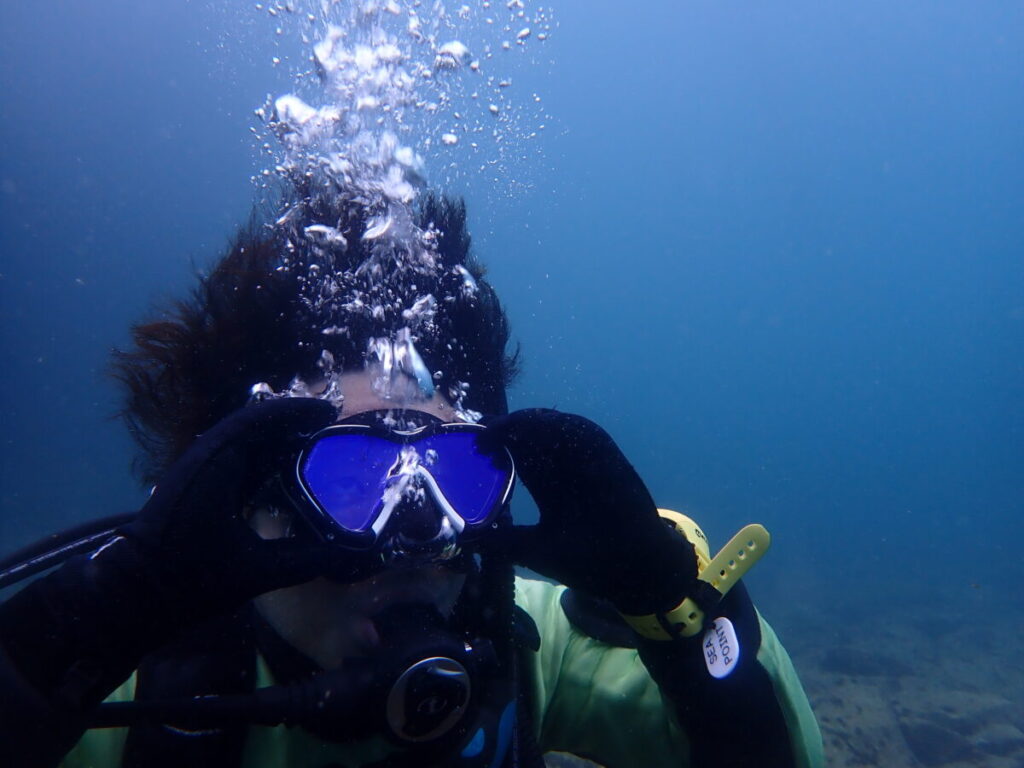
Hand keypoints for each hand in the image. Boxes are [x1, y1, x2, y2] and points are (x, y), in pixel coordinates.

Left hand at [121, 396, 338, 616]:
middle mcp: (206, 457)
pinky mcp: (197, 487)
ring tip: (318, 446)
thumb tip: (349, 555)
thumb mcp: (255, 572)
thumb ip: (305, 560)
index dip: (299, 411)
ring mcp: (199, 471)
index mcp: (218, 464)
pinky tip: (288, 473)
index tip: (332, 413)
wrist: (135, 595)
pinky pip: (237, 460)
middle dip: (295, 425)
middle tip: (333, 431)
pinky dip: (265, 459)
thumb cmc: (190, 579)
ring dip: (280, 441)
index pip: (262, 418)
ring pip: (246, 443)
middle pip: (256, 426)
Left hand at [484, 409, 696, 614]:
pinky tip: (530, 427)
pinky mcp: (606, 456)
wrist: (632, 569)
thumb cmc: (588, 561)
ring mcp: (586, 460)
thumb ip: (503, 542)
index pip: (519, 456)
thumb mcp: (534, 549)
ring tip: (499, 429)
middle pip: (532, 437)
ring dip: (525, 423)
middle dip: (506, 430)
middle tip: (483, 433)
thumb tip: (465, 539)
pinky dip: (556, 425)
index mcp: (550, 485)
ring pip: (553, 428)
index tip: (476, 448)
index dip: (498, 447)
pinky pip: (581, 430)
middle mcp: (566, 468)